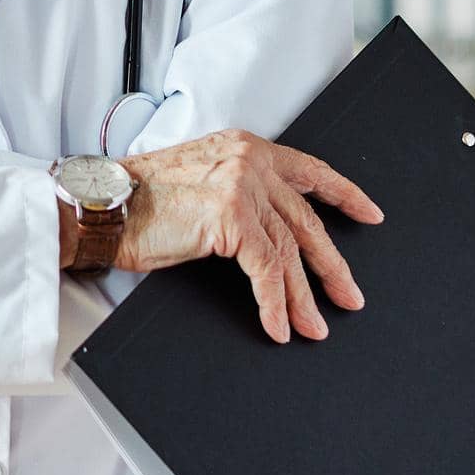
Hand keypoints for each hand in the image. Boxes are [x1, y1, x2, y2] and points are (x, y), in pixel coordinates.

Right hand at [115, 129, 383, 344]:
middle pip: (305, 220)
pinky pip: (266, 271)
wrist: (106, 202)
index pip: (308, 170)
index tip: (368, 213)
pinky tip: (279, 325)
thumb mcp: (200, 177)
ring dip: (303, 297)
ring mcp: (243, 188)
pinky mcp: (232, 220)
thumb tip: (266, 232)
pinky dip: (275, 304)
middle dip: (331, 265)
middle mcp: (250, 161)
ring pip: (289, 252)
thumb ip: (236, 190)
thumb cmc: (139, 196)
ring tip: (314, 327)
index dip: (344, 194)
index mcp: (245, 148)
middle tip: (349, 295)